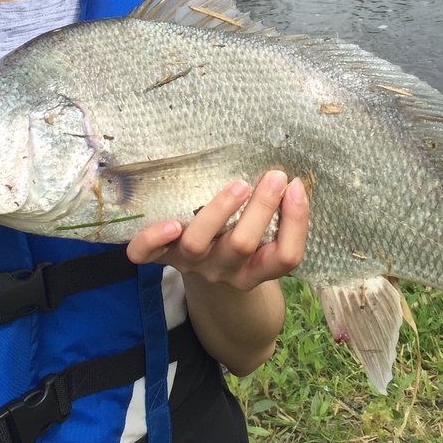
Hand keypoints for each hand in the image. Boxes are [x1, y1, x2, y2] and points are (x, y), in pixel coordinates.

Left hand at [125, 170, 307, 291]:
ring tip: (238, 185)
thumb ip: (276, 212)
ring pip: (198, 243)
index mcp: (256, 269)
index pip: (286, 257)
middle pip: (243, 245)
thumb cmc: (238, 236)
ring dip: (218, 211)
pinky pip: (146, 254)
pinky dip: (154, 239)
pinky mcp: (161, 255)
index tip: (296, 185)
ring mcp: (190, 263)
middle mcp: (224, 270)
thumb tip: (289, 172)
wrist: (201, 266)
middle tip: (275, 175)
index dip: (296, 223)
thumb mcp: (263, 234)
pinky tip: (170, 222)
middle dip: (261, 207)